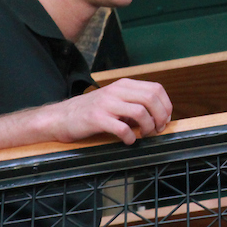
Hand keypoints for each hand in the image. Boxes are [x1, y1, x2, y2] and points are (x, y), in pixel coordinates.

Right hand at [45, 78, 172, 144]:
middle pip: (151, 99)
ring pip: (140, 112)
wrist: (61, 117)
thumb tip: (159, 115)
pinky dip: (131, 137)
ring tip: (144, 135)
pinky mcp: (97, 118)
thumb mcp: (115, 100)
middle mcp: (116, 91)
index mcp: (124, 85)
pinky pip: (122, 128)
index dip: (166, 105)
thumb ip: (135, 103)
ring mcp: (106, 104)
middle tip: (158, 129)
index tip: (165, 119)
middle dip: (160, 117)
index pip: (156, 88)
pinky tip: (129, 141)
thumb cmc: (91, 111)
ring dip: (148, 127)